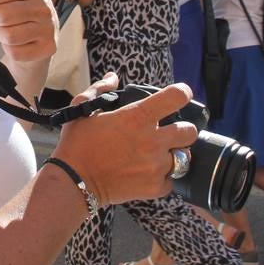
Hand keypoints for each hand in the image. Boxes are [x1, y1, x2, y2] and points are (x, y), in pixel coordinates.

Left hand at [0, 0, 56, 64]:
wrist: (34, 40)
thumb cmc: (19, 2)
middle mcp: (45, 3)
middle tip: (5, 17)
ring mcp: (49, 27)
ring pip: (5, 33)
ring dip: (2, 33)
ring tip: (14, 28)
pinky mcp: (48, 48)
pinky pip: (14, 51)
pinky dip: (12, 50)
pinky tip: (22, 43)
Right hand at [53, 74, 197, 206]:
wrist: (73, 182)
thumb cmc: (77, 144)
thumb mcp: (82, 109)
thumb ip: (100, 89)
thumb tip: (113, 77)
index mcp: (138, 117)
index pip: (177, 96)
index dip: (182, 93)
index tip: (179, 96)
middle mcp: (153, 140)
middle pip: (190, 131)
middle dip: (181, 130)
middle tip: (167, 133)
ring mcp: (156, 166)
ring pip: (183, 157)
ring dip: (171, 155)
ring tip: (155, 156)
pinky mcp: (155, 187)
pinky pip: (171, 181)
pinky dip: (162, 178)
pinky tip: (147, 173)